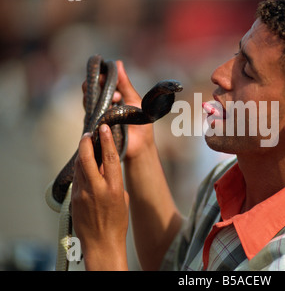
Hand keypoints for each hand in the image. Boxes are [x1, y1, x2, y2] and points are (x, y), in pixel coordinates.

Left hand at [71, 124, 128, 269]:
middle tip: (88, 134)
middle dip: (86, 142)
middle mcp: (97, 189)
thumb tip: (107, 169)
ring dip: (82, 155)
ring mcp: (83, 194)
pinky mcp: (74, 200)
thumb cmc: (117, 223)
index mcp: (114, 188)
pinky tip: (83, 167)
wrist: (102, 244)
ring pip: (79, 167)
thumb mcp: (122, 199)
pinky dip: (80, 169)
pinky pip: (77, 179)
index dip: (107, 140)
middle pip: (87, 158)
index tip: (104, 127)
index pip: (110, 157)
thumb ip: (114, 182)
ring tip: (86, 147)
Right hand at [82, 60, 154, 159]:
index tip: (108, 76)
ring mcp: (97, 117)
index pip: (99, 82)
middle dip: (97, 85)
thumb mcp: (134, 99)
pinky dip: (99, 112)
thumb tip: (117, 62)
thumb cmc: (140, 123)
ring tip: (114, 99)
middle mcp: (101, 105)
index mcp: (110, 96)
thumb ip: (125, 83)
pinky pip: (92, 117)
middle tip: (109, 87)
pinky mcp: (96, 128)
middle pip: (90, 90)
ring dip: (100, 98)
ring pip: (89, 102)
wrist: (141, 145)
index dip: (102, 77)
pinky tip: (108, 110)